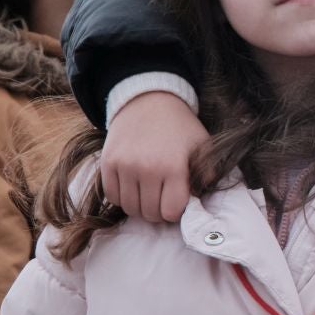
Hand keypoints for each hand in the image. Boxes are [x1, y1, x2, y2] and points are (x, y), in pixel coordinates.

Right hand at [101, 92, 207, 223]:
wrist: (149, 100)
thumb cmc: (179, 127)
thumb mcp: (202, 146)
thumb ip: (207, 175)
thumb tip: (199, 203)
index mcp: (173, 166)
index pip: (171, 212)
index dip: (175, 211)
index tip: (176, 200)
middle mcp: (147, 168)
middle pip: (150, 213)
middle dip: (159, 211)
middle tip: (163, 198)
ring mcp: (125, 166)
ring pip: (131, 208)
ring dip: (140, 206)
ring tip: (149, 193)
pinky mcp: (108, 163)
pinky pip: (112, 197)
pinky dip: (123, 197)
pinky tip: (133, 186)